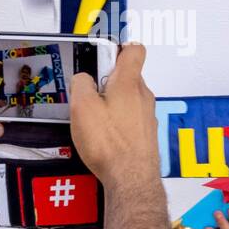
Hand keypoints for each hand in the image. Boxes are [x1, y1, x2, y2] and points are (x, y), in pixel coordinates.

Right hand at [69, 43, 158, 191]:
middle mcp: (143, 96)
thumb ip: (81, 84)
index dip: (117, 48)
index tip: (100, 56)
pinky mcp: (145, 134)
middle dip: (107, 82)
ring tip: (94, 120)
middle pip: (127, 76)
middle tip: (89, 94)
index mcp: (129, 82)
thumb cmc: (111, 145)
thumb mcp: (82, 106)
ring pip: (128, 99)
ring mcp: (147, 116)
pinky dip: (117, 123)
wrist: (131, 179)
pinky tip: (104, 137)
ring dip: (111, 104)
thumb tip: (82, 78)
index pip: (133, 50)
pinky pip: (130, 119)